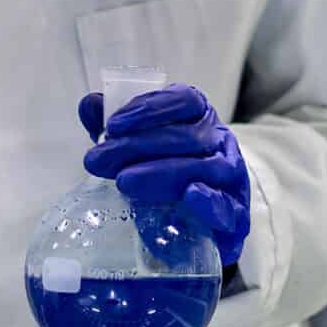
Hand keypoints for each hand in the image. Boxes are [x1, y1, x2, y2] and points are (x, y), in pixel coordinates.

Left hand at [79, 85, 250, 265]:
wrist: (196, 225)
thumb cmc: (165, 175)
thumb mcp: (138, 148)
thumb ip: (116, 128)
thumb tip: (90, 105)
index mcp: (201, 119)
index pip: (185, 100)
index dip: (150, 109)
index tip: (113, 125)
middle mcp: (222, 144)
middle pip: (189, 136)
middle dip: (139, 146)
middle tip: (98, 160)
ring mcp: (233, 180)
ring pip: (207, 169)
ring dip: (164, 172)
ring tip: (124, 182)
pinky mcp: (236, 217)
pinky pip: (229, 208)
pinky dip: (211, 201)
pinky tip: (190, 196)